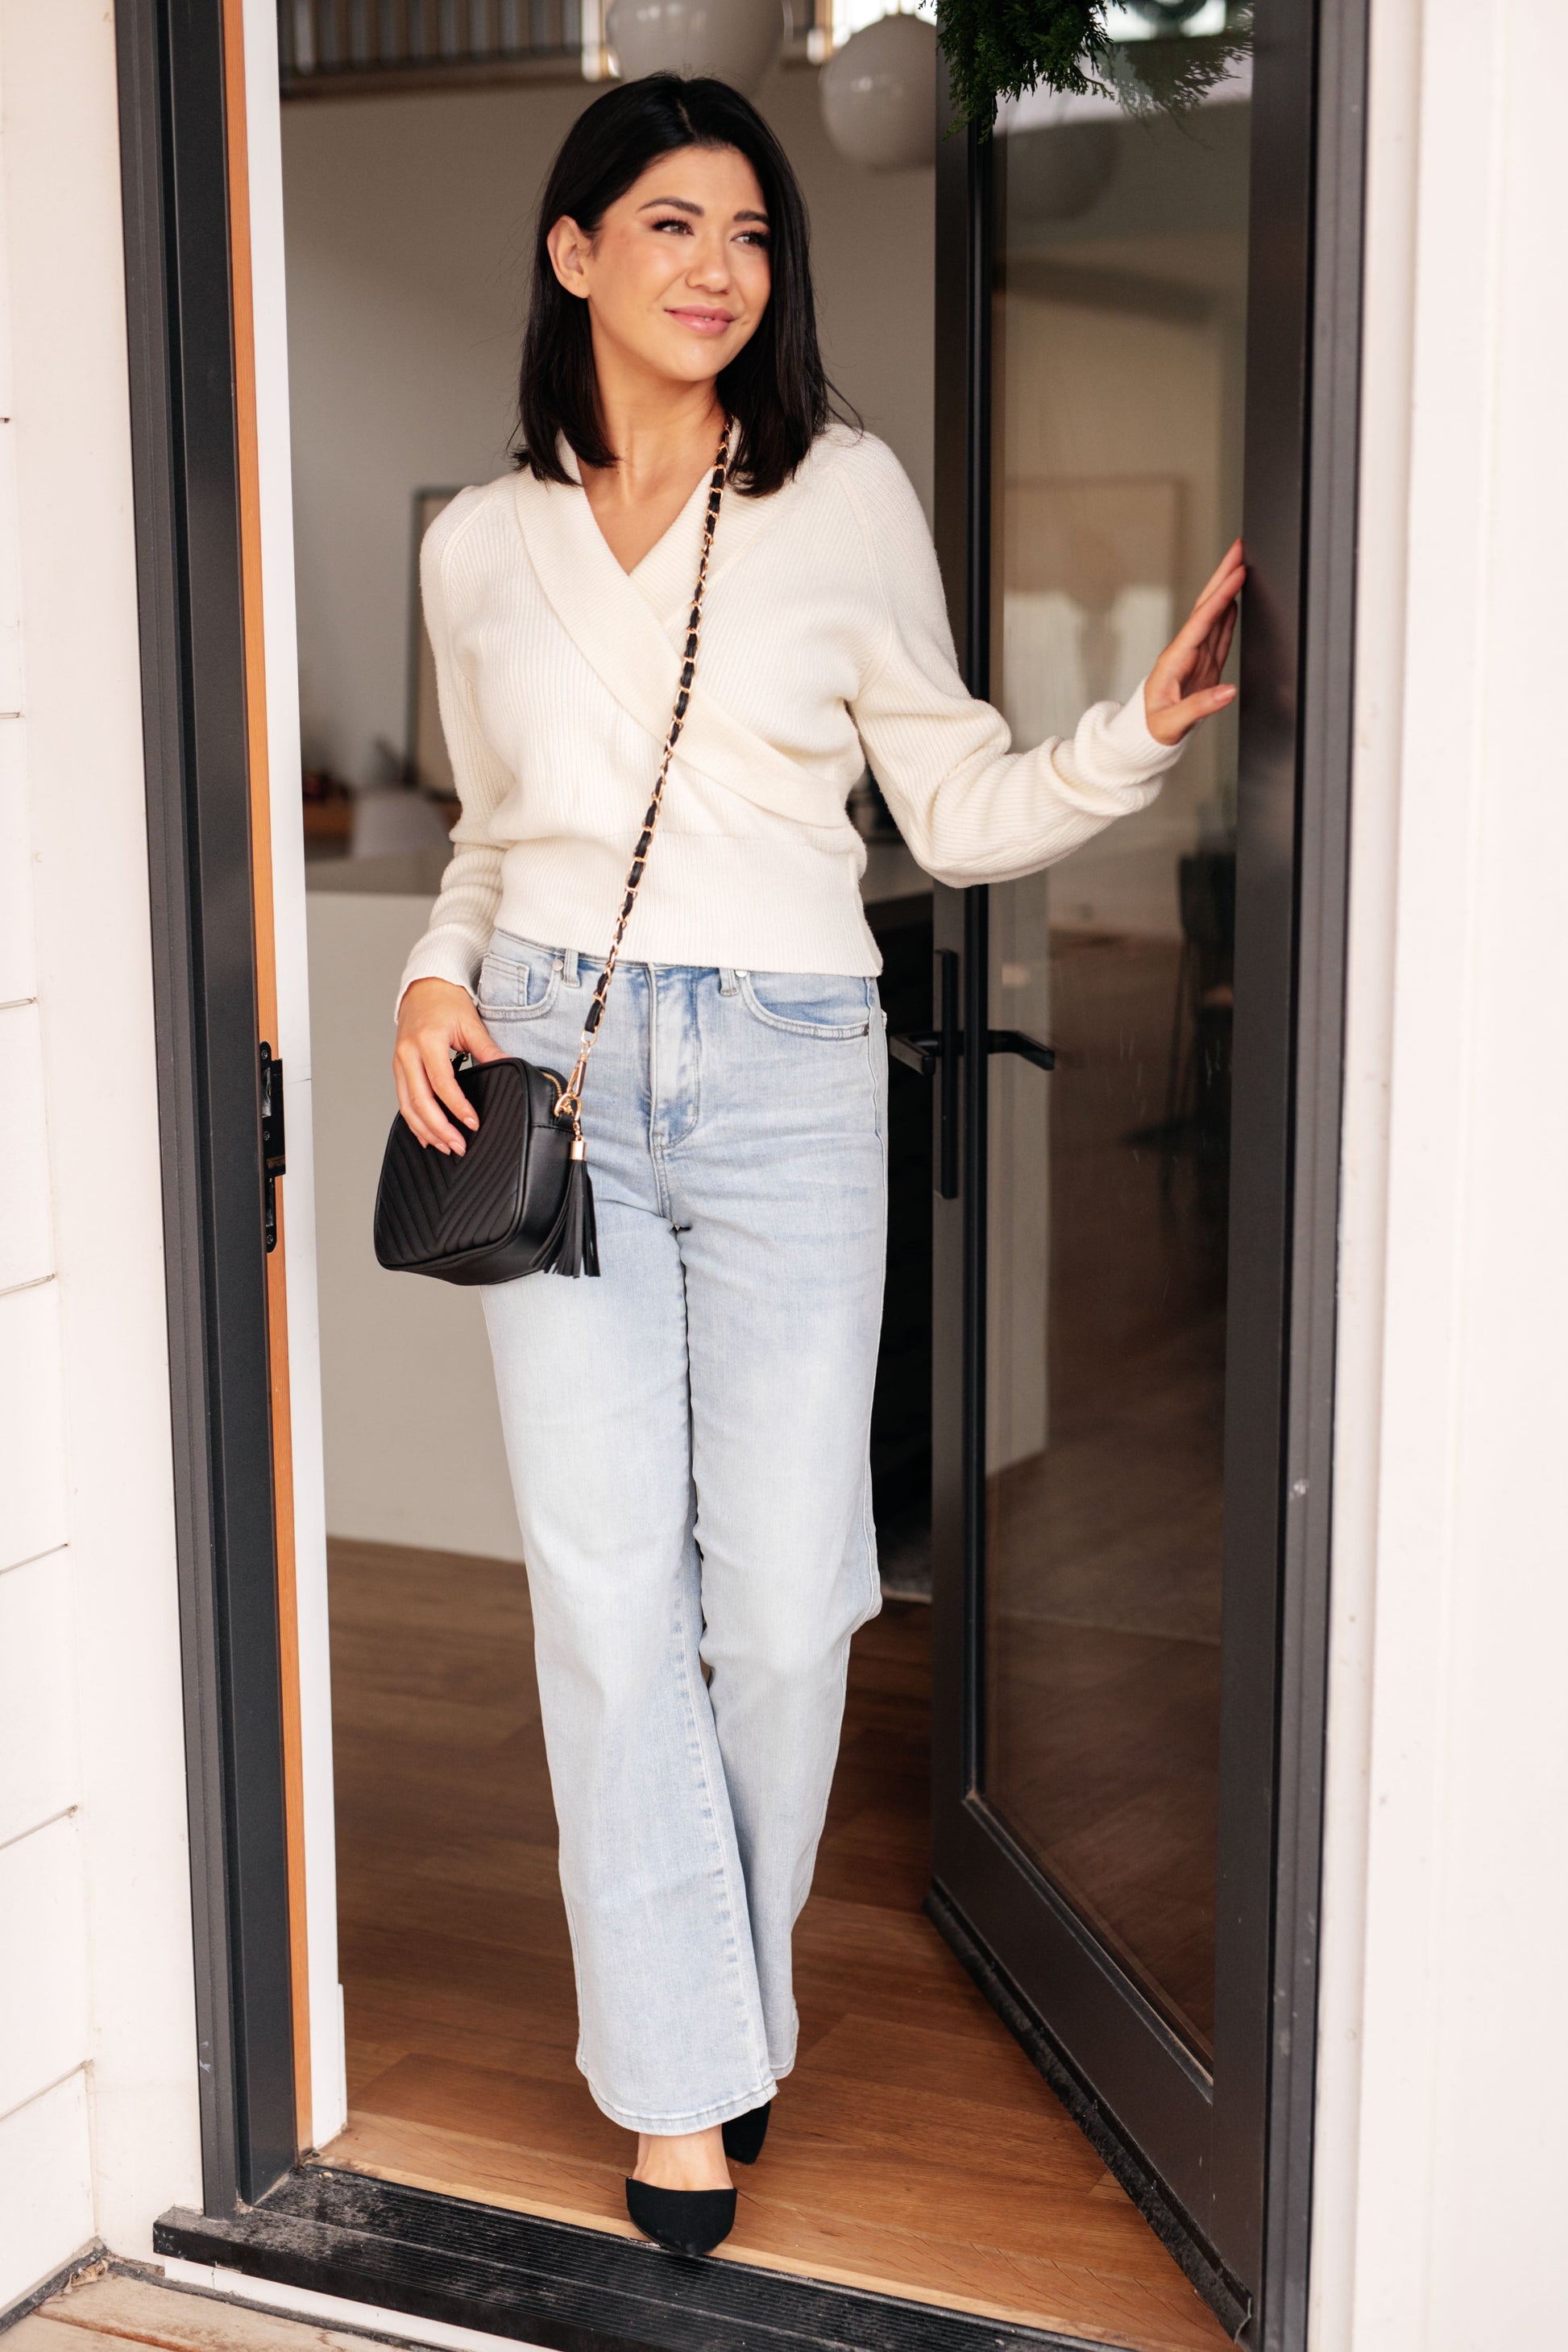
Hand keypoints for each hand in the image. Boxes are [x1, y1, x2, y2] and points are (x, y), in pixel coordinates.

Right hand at [393, 978, 503, 1154]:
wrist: (423, 987)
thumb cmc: (446, 1002)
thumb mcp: (471, 1022)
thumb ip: (488, 1049)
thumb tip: (510, 1065)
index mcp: (427, 1040)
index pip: (441, 1082)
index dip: (457, 1107)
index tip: (472, 1123)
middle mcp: (408, 1053)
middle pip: (419, 1100)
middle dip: (439, 1128)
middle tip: (458, 1146)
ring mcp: (399, 1062)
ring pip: (407, 1105)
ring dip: (425, 1130)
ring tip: (445, 1147)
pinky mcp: (398, 1068)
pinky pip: (403, 1100)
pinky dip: (414, 1121)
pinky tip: (426, 1136)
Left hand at [1143, 540, 1245, 747]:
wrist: (1145, 737)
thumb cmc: (1153, 730)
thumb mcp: (1171, 723)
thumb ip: (1199, 708)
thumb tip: (1228, 692)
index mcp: (1175, 661)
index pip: (1201, 621)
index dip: (1220, 597)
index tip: (1236, 575)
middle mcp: (1185, 653)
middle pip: (1206, 607)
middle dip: (1222, 577)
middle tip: (1238, 549)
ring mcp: (1195, 658)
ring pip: (1214, 616)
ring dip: (1226, 589)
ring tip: (1240, 565)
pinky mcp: (1203, 666)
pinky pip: (1217, 635)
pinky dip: (1227, 616)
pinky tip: (1234, 601)